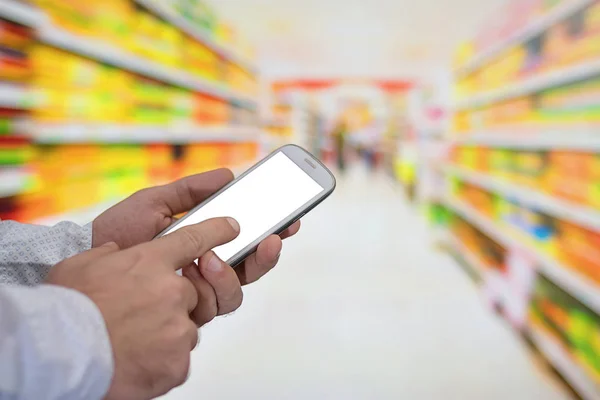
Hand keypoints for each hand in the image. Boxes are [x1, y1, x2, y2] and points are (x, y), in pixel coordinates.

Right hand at [46, 218, 242, 399]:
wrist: (58, 353)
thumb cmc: (66, 310)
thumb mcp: (80, 265)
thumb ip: (107, 254)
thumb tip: (114, 251)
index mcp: (151, 261)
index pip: (195, 239)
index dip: (217, 231)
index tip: (231, 228)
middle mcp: (173, 291)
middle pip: (195, 291)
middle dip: (177, 301)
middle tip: (147, 312)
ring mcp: (178, 327)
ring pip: (187, 327)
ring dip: (166, 333)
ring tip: (134, 339)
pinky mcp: (178, 362)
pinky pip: (180, 358)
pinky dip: (161, 361)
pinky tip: (137, 359)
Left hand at [92, 168, 300, 285]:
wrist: (87, 259)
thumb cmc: (120, 230)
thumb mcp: (157, 201)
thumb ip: (192, 190)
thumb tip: (230, 174)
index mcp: (205, 243)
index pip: (246, 241)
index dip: (272, 231)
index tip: (291, 218)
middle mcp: (206, 271)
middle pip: (251, 269)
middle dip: (268, 255)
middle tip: (274, 238)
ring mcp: (195, 292)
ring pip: (237, 291)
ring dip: (235, 272)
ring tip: (214, 256)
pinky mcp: (182, 311)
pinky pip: (214, 305)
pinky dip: (213, 286)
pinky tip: (200, 268)